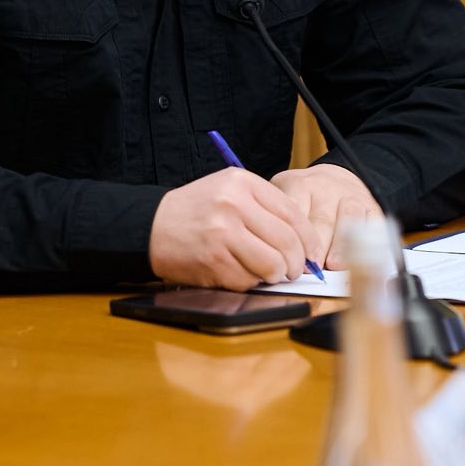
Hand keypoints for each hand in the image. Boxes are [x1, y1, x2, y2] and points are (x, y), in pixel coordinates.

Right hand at [149, 168, 321, 290]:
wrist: (150, 225)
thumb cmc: (196, 209)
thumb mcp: (229, 190)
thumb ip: (264, 206)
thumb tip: (303, 239)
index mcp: (242, 183)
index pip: (293, 213)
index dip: (309, 238)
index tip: (313, 253)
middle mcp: (233, 205)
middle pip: (287, 242)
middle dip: (298, 263)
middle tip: (295, 270)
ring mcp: (223, 234)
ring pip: (272, 265)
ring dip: (277, 275)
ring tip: (272, 273)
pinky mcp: (213, 261)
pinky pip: (248, 280)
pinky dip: (252, 282)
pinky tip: (243, 273)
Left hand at [269, 163, 379, 269]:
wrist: (336, 177)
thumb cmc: (304, 196)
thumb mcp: (282, 194)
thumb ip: (276, 217)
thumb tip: (269, 251)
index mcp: (300, 185)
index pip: (295, 210)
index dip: (294, 236)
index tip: (290, 255)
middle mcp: (327, 189)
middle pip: (322, 218)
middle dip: (317, 245)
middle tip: (311, 267)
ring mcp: (352, 196)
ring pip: (349, 219)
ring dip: (342, 244)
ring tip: (334, 264)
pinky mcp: (371, 206)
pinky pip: (374, 222)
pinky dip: (370, 240)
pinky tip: (363, 257)